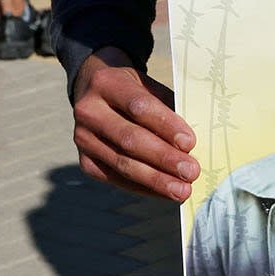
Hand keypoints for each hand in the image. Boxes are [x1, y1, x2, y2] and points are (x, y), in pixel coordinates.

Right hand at [70, 46, 199, 200]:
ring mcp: (83, 138)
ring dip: (156, 179)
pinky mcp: (85, 162)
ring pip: (122, 163)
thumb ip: (167, 108)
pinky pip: (117, 178)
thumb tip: (191, 143)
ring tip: (181, 190)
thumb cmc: (132, 91)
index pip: (138, 106)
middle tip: (190, 172)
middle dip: (163, 158)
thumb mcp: (148, 87)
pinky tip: (164, 192)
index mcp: (106, 83)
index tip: (190, 142)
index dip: (165, 125)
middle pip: (129, 139)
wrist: (94, 94)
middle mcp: (89, 111)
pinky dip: (143, 187)